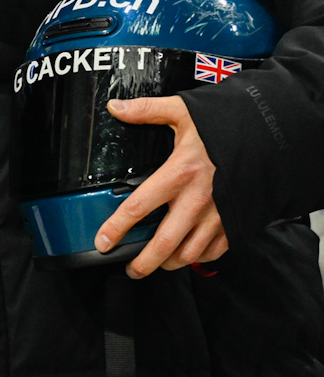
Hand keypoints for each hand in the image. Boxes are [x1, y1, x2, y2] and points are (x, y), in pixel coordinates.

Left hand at [96, 96, 227, 277]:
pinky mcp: (236, 223)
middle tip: (131, 269)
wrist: (273, 140)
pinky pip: (215, 251)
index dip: (116, 228)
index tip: (103, 242)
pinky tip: (188, 255)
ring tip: (156, 264)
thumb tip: (116, 107)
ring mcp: (219, 215)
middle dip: (144, 262)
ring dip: (170, 262)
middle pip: (164, 242)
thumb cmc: (228, 128)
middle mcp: (198, 200)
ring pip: (190, 253)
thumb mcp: (185, 112)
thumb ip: (147, 110)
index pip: (137, 207)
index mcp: (179, 174)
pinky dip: (199, 258)